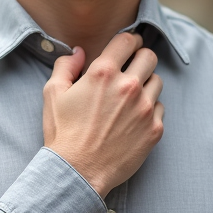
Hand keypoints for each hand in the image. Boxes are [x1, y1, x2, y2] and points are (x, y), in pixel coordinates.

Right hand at [42, 32, 164, 197]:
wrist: (77, 172)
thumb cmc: (63, 134)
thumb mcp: (52, 94)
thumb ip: (66, 66)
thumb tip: (78, 53)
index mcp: (103, 73)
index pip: (128, 41)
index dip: (130, 40)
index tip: (130, 45)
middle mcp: (128, 87)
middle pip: (149, 57)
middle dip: (141, 58)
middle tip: (133, 68)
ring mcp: (144, 109)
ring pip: (157, 82)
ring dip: (146, 84)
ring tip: (131, 97)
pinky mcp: (154, 129)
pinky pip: (160, 108)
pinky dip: (149, 109)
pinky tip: (134, 118)